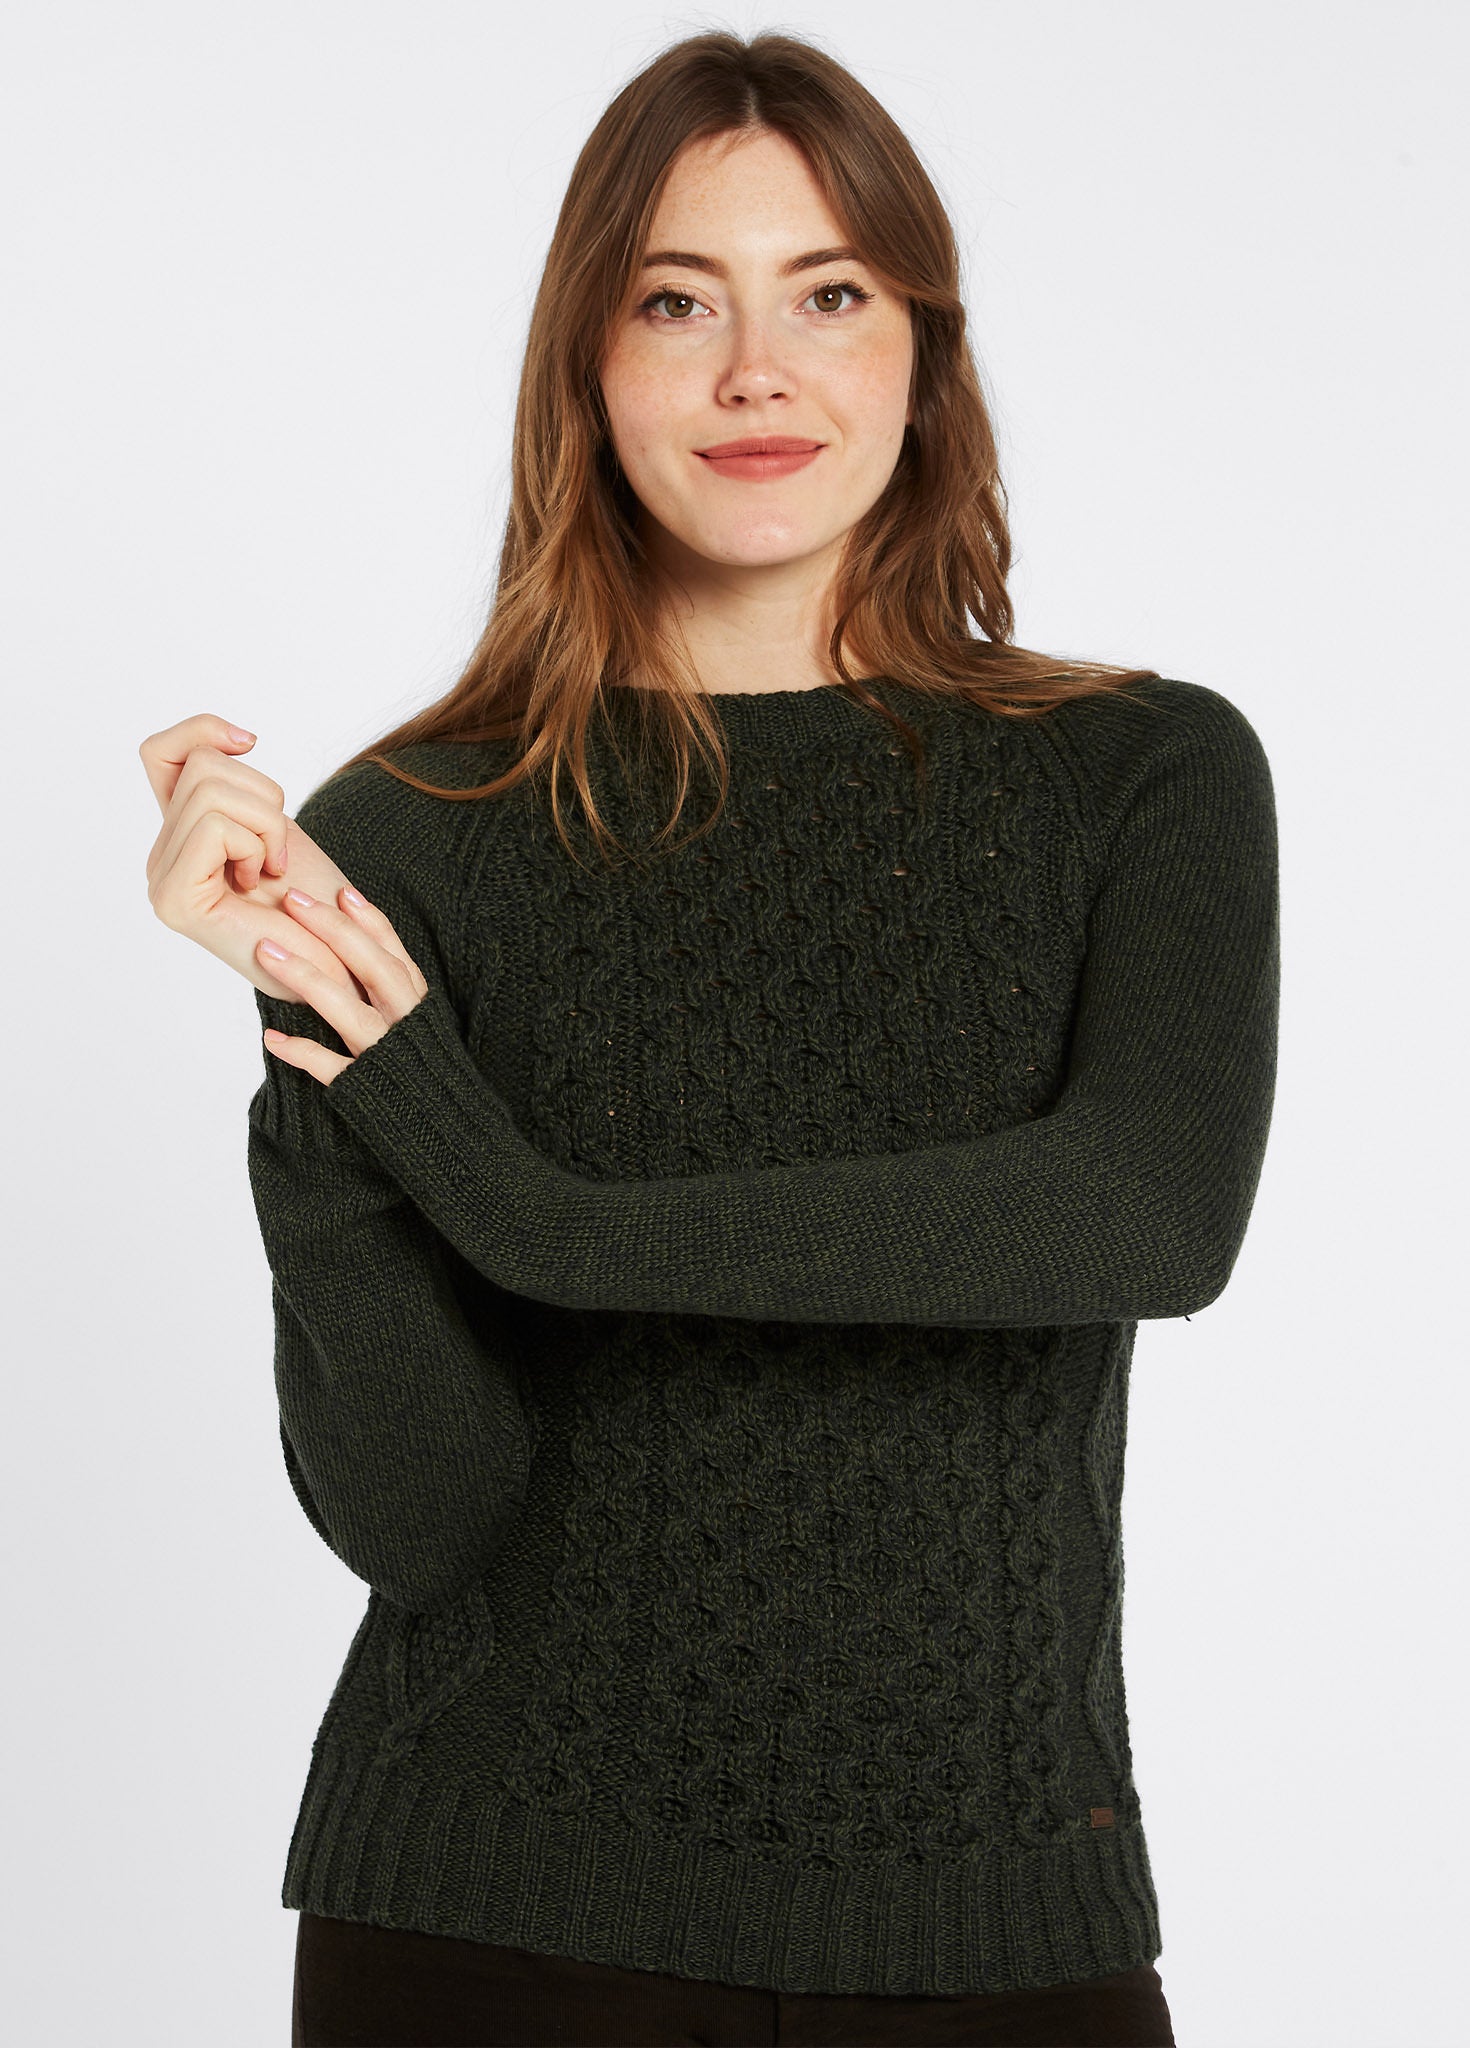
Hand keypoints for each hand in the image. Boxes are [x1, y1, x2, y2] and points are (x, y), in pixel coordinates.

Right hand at [141, 712, 365, 1003]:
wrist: (341, 962)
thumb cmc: (317, 902)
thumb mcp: (279, 824)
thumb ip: (240, 786)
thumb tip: (236, 738)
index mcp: (179, 835)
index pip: (162, 753)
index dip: (203, 730)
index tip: (251, 742)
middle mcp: (161, 856)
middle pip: (201, 763)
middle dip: (263, 795)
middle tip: (277, 851)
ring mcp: (162, 878)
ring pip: (210, 788)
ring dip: (266, 823)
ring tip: (271, 869)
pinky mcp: (174, 899)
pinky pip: (215, 826)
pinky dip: (254, 844)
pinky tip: (261, 882)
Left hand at [258, 885, 430, 1085]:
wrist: (456, 1133)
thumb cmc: (430, 1077)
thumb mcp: (422, 1028)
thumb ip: (396, 995)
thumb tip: (360, 958)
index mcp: (418, 1005)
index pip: (392, 953)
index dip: (368, 920)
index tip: (340, 892)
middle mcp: (405, 1024)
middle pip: (371, 968)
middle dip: (331, 930)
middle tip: (293, 900)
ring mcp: (385, 1054)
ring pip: (347, 1010)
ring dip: (305, 977)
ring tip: (266, 951)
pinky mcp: (367, 1088)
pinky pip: (332, 1068)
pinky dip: (303, 1052)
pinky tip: (272, 1038)